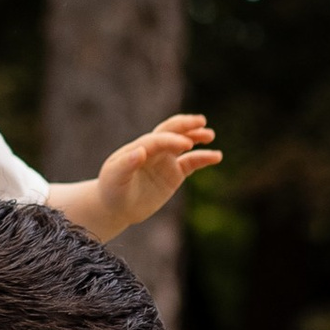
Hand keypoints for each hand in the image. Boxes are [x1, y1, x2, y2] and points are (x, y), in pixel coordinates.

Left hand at [85, 112, 222, 235]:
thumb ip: (125, 164)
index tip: (187, 144)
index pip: (158, 139)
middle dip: (185, 125)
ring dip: (197, 137)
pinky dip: (204, 158)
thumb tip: (140, 151)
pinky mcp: (174, 174)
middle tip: (201, 122)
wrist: (116, 207)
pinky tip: (217, 156)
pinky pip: (192, 163)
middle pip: (171, 131)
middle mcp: (154, 150)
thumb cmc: (112, 190)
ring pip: (184, 145)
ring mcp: (165, 161)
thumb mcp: (114, 178)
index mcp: (139, 147)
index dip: (172, 140)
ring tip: (210, 135)